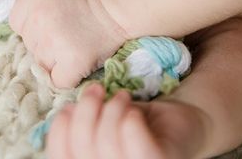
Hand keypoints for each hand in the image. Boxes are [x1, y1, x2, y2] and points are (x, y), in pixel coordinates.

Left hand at [9, 0, 127, 88]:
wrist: (117, 5)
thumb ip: (33, 0)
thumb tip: (23, 23)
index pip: (16, 24)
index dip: (32, 25)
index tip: (50, 23)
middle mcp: (38, 21)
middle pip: (29, 45)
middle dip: (44, 43)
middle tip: (66, 33)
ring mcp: (53, 43)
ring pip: (41, 64)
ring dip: (55, 60)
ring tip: (74, 46)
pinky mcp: (71, 62)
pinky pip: (57, 81)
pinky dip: (67, 76)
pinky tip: (76, 63)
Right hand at [47, 84, 164, 158]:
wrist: (181, 122)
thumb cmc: (136, 123)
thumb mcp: (103, 121)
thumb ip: (83, 123)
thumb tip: (66, 112)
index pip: (60, 156)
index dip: (60, 130)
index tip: (69, 106)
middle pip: (82, 147)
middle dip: (87, 110)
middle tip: (98, 89)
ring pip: (107, 142)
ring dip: (113, 110)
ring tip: (123, 98)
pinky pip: (138, 146)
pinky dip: (132, 121)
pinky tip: (135, 112)